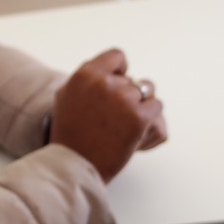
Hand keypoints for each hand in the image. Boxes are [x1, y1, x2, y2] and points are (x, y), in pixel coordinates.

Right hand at [49, 49, 166, 182]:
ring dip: (141, 108)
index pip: (117, 57)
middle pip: (133, 80)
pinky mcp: (139, 117)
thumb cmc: (69, 135)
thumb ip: (87, 79)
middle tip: (114, 120)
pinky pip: (156, 108)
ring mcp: (124, 99)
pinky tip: (134, 134)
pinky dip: (151, 120)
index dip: (120, 71)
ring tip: (124, 127)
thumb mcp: (66, 96)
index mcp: (86, 75)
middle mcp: (105, 82)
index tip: (117, 86)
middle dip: (128, 98)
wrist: (76, 166)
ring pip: (148, 92)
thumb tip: (112, 71)